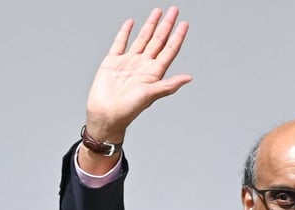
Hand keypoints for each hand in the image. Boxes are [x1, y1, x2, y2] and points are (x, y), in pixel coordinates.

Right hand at [83, 6, 191, 144]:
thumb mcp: (150, 96)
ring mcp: (128, 62)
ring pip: (142, 38)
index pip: (169, 50)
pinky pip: (120, 43)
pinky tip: (131, 23)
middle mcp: (143, 65)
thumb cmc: (128, 110)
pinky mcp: (112, 61)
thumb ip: (168, 85)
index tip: (184, 23)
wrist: (106, 114)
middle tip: (174, 10)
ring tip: (158, 12)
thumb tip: (188, 78)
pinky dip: (125, 32)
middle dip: (166, 25)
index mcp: (154, 73)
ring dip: (150, 25)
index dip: (177, 37)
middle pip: (158, 40)